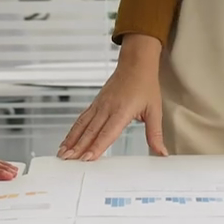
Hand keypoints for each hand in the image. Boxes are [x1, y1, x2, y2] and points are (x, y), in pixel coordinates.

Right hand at [57, 46, 169, 160]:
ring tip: (63, 153)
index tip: (88, 158)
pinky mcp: (96, 103)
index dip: (97, 146)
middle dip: (78, 147)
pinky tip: (68, 140)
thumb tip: (161, 152)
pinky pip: (82, 118)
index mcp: (122, 110)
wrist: (136, 63)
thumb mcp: (155, 110)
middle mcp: (107, 107)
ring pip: (82, 125)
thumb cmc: (145, 84)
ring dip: (71, 140)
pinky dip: (73, 130)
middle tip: (69, 160)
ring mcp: (99, 105)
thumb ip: (155, 134)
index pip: (108, 132)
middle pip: (90, 131)